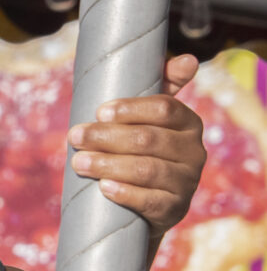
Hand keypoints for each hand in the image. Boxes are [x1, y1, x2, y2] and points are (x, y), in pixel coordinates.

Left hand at [67, 54, 205, 244]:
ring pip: (146, 170)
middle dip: (107, 137)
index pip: (165, 108)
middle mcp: (194, 152)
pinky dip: (125, 193)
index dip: (131, 109)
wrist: (146, 207)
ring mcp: (187, 183)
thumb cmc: (142, 153)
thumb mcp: (149, 122)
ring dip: (108, 165)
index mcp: (189, 123)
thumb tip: (187, 60)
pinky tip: (104, 187)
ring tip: (78, 162)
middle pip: (148, 140)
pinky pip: (150, 201)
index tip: (100, 112)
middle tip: (75, 136)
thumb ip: (161, 88)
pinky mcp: (175, 210)